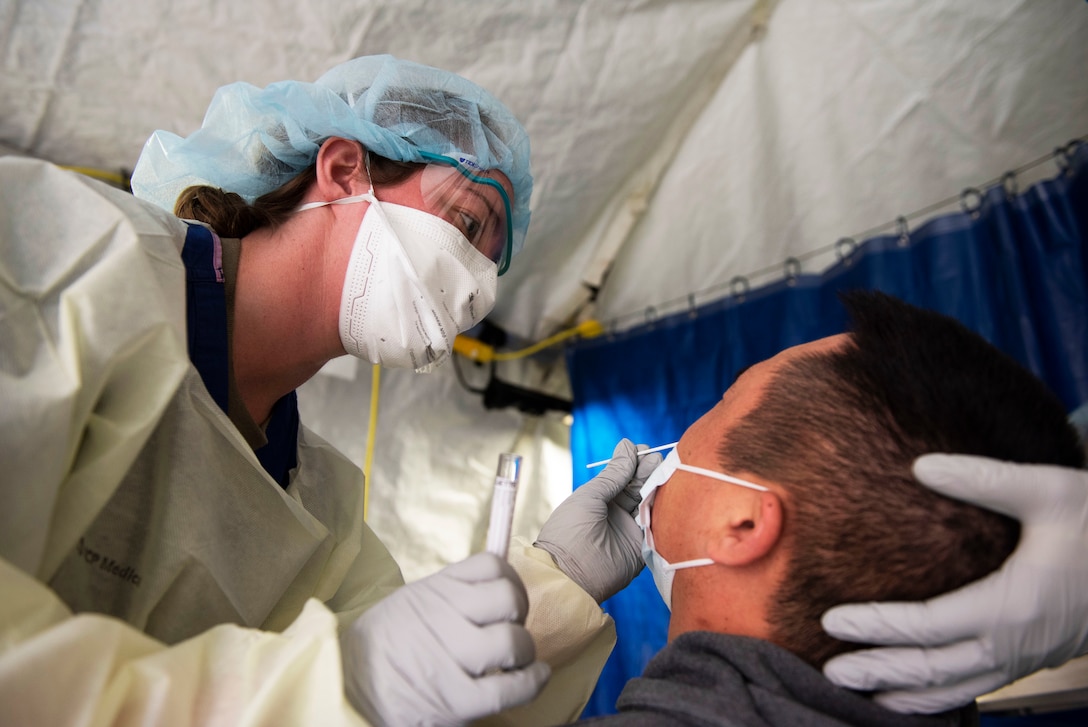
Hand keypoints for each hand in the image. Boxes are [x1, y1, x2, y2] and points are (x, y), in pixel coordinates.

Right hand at [341, 553, 549, 725]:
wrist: (346, 687)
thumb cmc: (381, 645)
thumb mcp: (410, 601)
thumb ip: (449, 591)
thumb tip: (495, 584)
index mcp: (435, 589)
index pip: (493, 566)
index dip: (510, 580)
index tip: (508, 597)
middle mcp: (444, 615)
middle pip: (510, 600)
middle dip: (520, 615)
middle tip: (511, 629)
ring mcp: (451, 657)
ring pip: (514, 641)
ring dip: (524, 652)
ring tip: (516, 661)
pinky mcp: (456, 699)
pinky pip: (511, 687)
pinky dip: (532, 682)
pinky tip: (533, 679)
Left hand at [535, 439, 662, 602]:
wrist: (569, 573)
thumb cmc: (570, 530)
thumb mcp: (590, 496)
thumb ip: (613, 474)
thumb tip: (628, 446)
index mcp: (601, 498)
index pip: (624, 475)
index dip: (635, 462)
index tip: (645, 450)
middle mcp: (618, 512)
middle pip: (640, 486)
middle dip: (649, 471)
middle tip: (658, 459)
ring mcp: (632, 529)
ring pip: (651, 503)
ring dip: (657, 486)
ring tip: (663, 471)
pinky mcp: (643, 547)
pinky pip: (657, 525)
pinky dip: (662, 509)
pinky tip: (666, 494)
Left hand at [822, 454, 1087, 713]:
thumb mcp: (1048, 492)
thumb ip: (984, 480)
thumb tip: (922, 466)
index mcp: (1012, 605)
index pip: (927, 624)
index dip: (878, 626)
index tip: (834, 620)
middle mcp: (1014, 643)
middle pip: (932, 667)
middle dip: (878, 669)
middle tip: (831, 671)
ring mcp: (1023, 657)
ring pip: (953, 687)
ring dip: (903, 690)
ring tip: (858, 692)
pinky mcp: (1029, 659)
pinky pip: (975, 687)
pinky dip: (937, 697)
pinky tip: (910, 695)